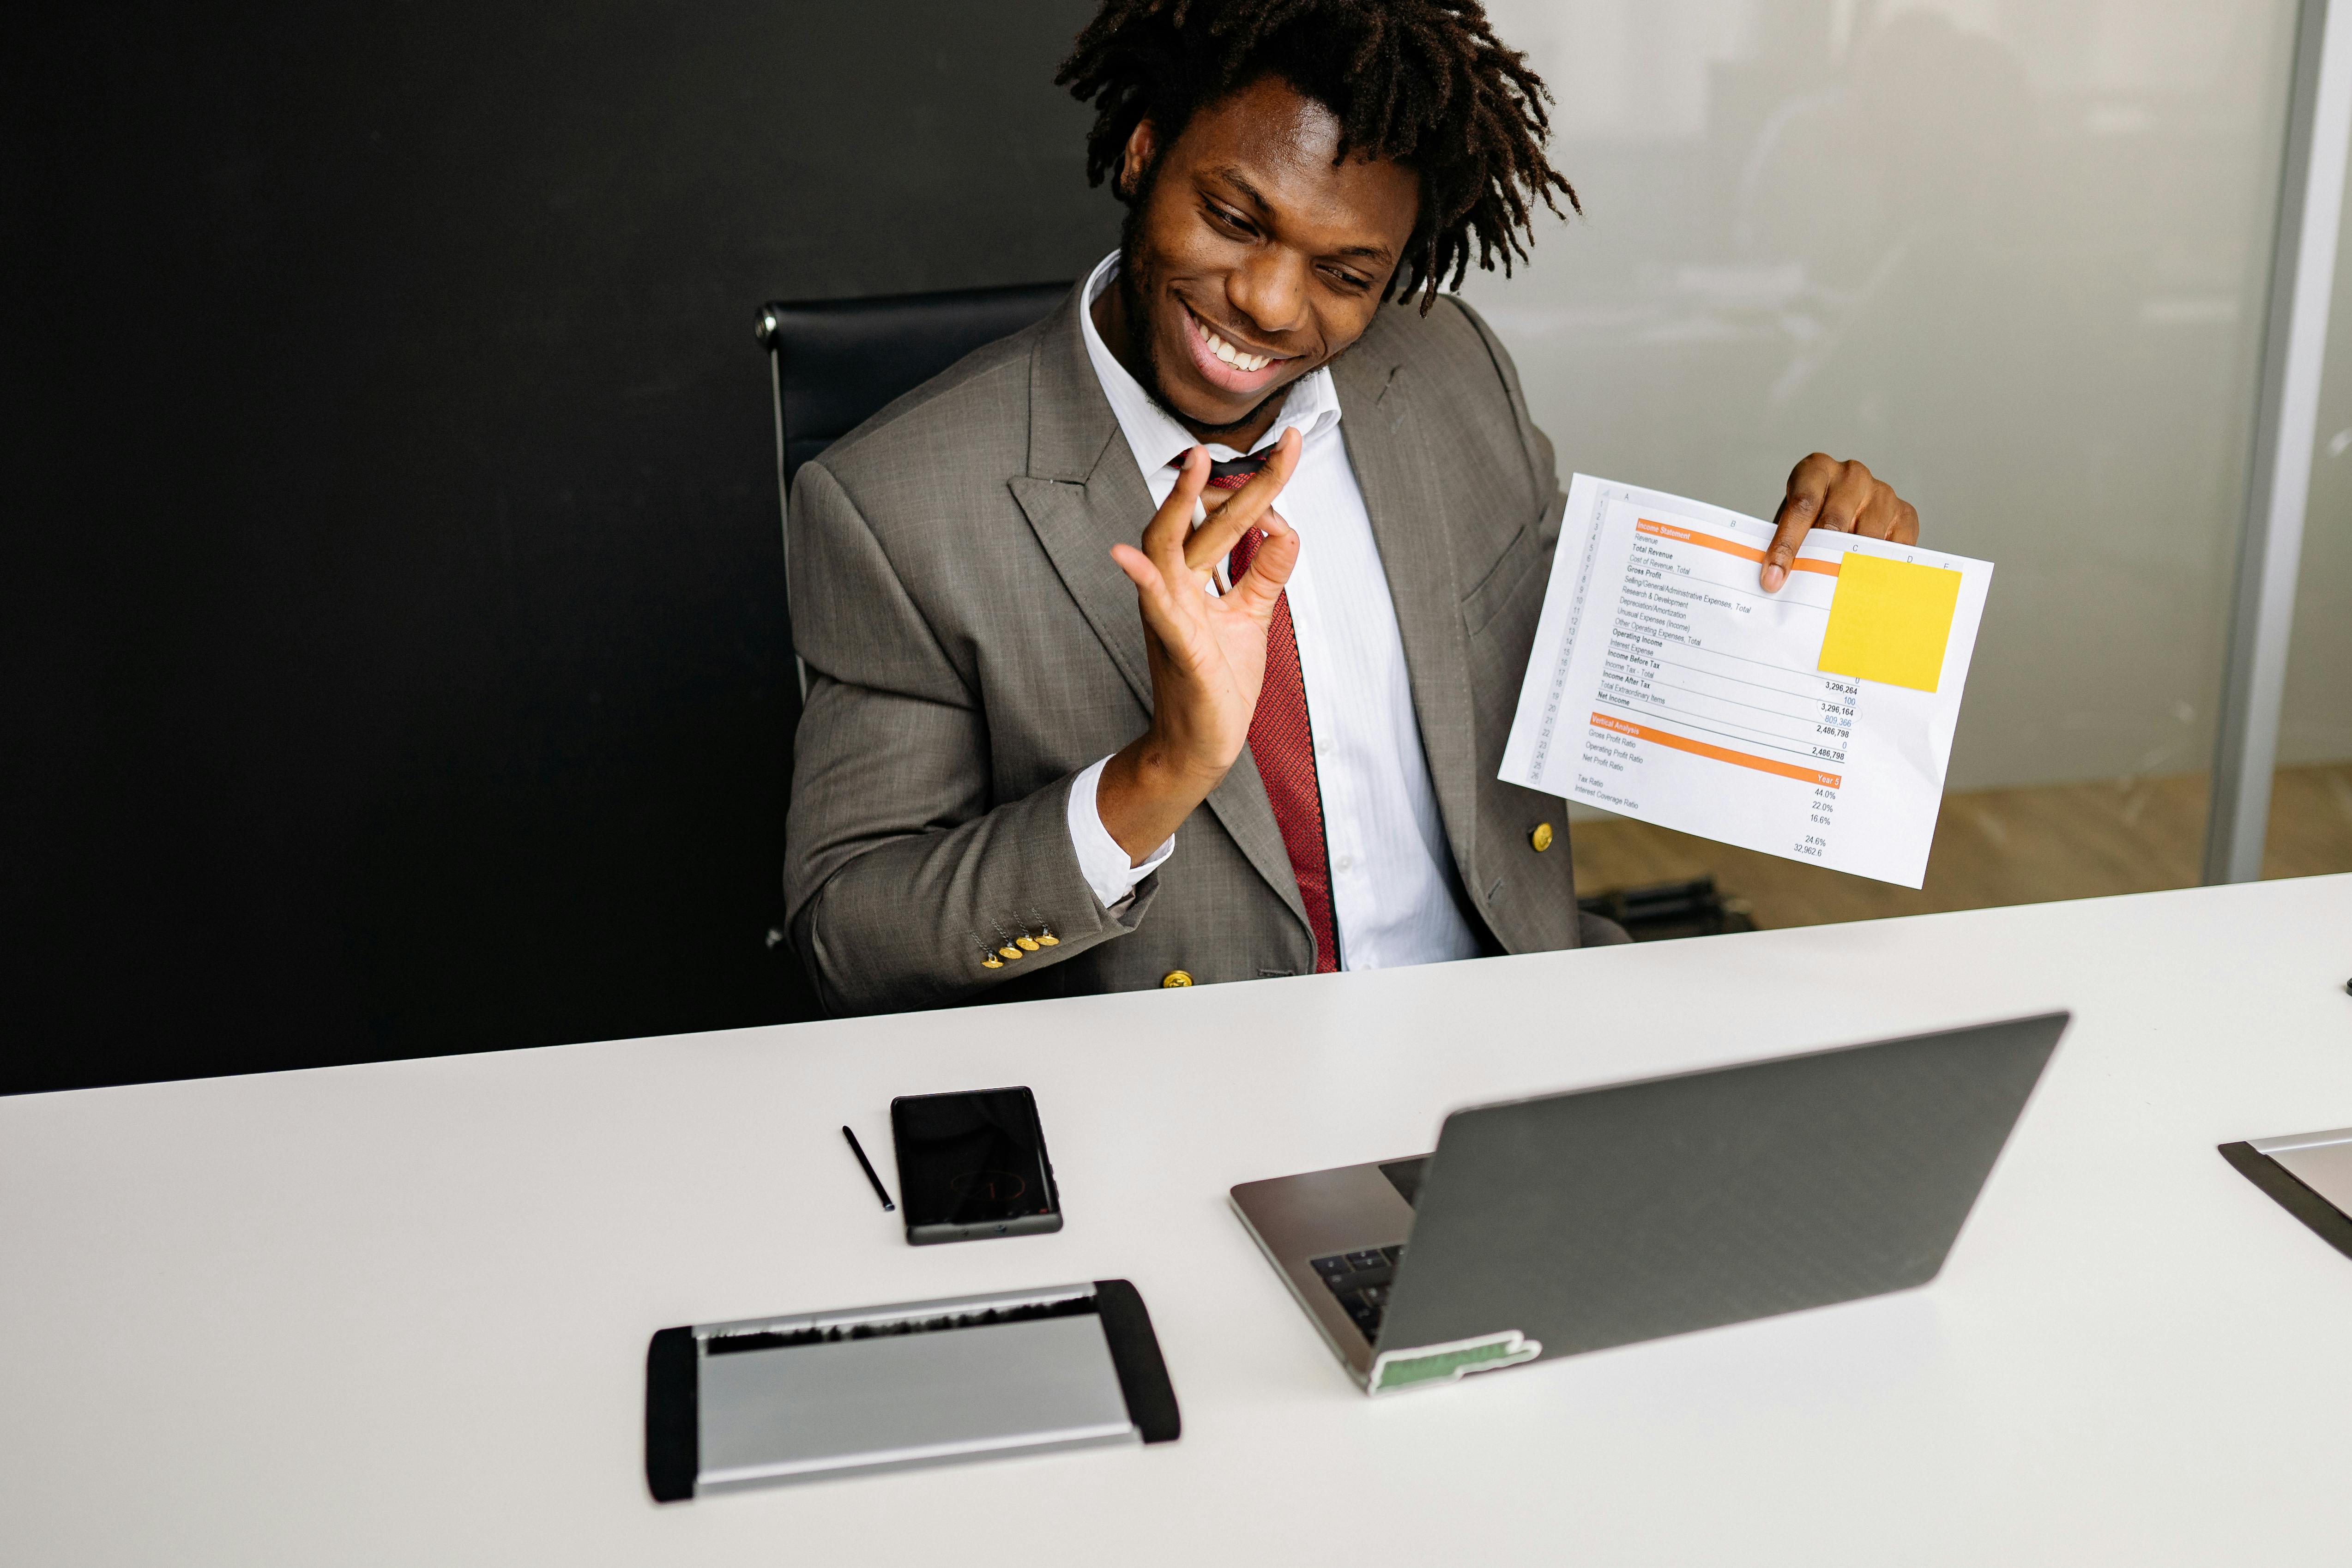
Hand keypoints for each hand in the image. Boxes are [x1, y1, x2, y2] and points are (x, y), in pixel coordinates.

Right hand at [1095, 432, 1302, 862]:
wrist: (1201, 744)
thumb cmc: (1220, 682)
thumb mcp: (1252, 616)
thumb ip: (1265, 572)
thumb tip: (1285, 526)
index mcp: (1196, 580)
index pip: (1228, 519)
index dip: (1260, 481)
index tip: (1289, 443)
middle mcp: (1178, 589)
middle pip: (1194, 524)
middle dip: (1218, 482)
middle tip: (1232, 439)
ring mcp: (1172, 616)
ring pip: (1166, 552)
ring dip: (1177, 509)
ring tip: (1192, 470)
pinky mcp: (1177, 649)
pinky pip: (1157, 610)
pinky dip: (1142, 582)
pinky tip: (1126, 557)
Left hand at [1759, 453, 1919, 591]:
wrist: (1845, 510)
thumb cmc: (1812, 518)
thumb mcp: (1793, 523)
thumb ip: (1786, 544)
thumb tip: (1774, 582)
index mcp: (1816, 469)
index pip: (1802, 506)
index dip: (1786, 544)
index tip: (1773, 578)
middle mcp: (1851, 475)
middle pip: (1834, 522)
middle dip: (1817, 560)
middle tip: (1807, 592)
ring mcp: (1881, 492)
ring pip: (1865, 538)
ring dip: (1851, 568)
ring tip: (1836, 594)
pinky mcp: (1905, 512)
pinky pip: (1895, 548)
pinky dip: (1881, 569)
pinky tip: (1867, 586)